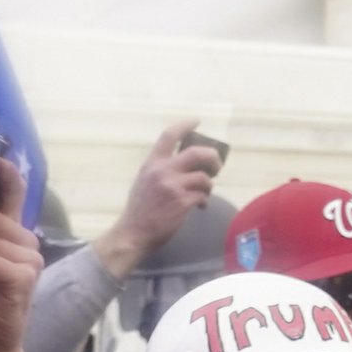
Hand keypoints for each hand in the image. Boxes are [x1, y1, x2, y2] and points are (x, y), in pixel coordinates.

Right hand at [95, 121, 223, 278]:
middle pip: (196, 153)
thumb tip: (184, 164)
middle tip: (217, 165)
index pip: (169, 135)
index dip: (185, 125)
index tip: (196, 121)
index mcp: (152, 162)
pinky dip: (204, 201)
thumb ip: (161, 169)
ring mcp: (173, 186)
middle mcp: (163, 170)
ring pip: (204, 178)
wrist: (135, 231)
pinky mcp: (182, 202)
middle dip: (212, 157)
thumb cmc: (141, 207)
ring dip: (209, 186)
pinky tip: (200, 206)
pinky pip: (203, 196)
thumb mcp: (145, 179)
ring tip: (204, 194)